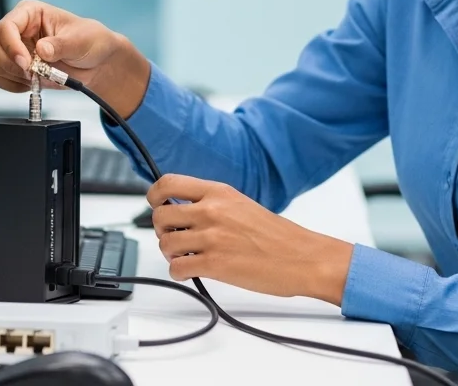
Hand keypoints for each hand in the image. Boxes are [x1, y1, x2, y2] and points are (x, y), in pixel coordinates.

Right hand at [0, 0, 150, 117]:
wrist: (97, 64)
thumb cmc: (90, 41)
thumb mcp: (80, 40)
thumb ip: (60, 45)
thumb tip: (41, 50)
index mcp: (30, 13)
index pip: (6, 27)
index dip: (11, 46)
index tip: (26, 62)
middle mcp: (18, 30)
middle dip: (9, 63)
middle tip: (31, 72)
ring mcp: (15, 50)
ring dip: (16, 75)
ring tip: (40, 75)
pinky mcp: (17, 69)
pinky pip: (1, 80)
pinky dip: (15, 86)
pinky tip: (34, 83)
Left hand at [146, 174, 354, 304]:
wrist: (302, 257)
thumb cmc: (277, 235)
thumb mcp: (241, 204)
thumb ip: (211, 204)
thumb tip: (182, 212)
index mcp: (219, 192)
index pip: (168, 184)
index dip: (154, 196)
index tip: (156, 205)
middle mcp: (212, 211)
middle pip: (160, 216)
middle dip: (162, 231)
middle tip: (175, 238)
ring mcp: (212, 237)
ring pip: (166, 244)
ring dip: (171, 254)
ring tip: (187, 257)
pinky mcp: (214, 264)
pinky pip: (176, 268)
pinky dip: (179, 272)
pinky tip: (192, 271)